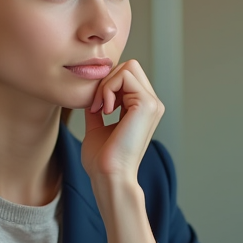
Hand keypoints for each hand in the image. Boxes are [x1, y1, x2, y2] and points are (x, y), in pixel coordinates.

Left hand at [81, 60, 164, 186]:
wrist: (108, 176)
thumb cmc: (102, 159)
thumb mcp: (97, 126)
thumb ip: (98, 108)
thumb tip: (90, 94)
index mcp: (143, 109)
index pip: (127, 75)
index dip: (107, 84)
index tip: (95, 107)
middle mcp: (152, 104)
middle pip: (130, 66)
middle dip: (107, 80)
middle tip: (97, 105)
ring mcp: (153, 103)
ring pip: (128, 68)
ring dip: (106, 84)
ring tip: (100, 108)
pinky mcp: (147, 104)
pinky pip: (124, 76)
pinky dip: (108, 89)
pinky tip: (104, 109)